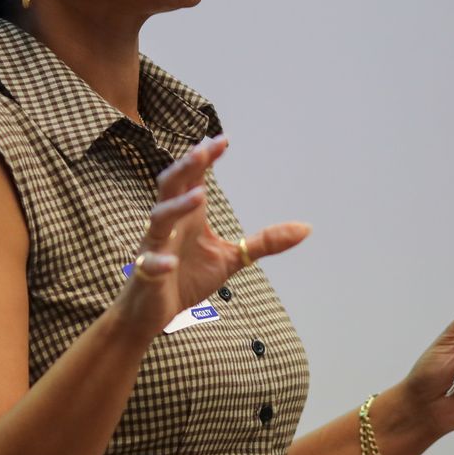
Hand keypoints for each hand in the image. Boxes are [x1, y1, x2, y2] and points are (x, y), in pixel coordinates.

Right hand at [112, 134, 311, 342]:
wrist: (153, 313)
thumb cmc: (187, 279)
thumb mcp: (232, 259)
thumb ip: (265, 242)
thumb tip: (306, 228)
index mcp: (189, 216)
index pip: (195, 178)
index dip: (206, 158)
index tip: (224, 141)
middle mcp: (170, 224)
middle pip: (171, 186)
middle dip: (185, 167)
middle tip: (203, 151)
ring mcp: (156, 246)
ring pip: (158, 217)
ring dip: (176, 206)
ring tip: (199, 196)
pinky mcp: (147, 273)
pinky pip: (150, 264)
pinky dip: (158, 262)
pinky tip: (170, 264)